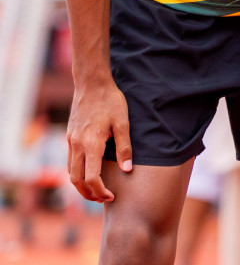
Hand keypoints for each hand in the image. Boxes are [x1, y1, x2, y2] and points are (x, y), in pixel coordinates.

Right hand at [66, 77, 132, 202]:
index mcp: (90, 144)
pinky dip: (77, 173)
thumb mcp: (123, 123)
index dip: (100, 191)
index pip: (91, 178)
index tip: (111, 197)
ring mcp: (70, 141)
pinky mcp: (69, 137)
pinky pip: (70, 161)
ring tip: (96, 191)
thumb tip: (126, 170)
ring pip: (70, 172)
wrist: (91, 84)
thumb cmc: (110, 101)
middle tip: (103, 200)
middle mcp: (76, 145)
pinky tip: (88, 173)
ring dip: (81, 185)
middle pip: (76, 180)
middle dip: (88, 194)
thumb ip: (124, 147)